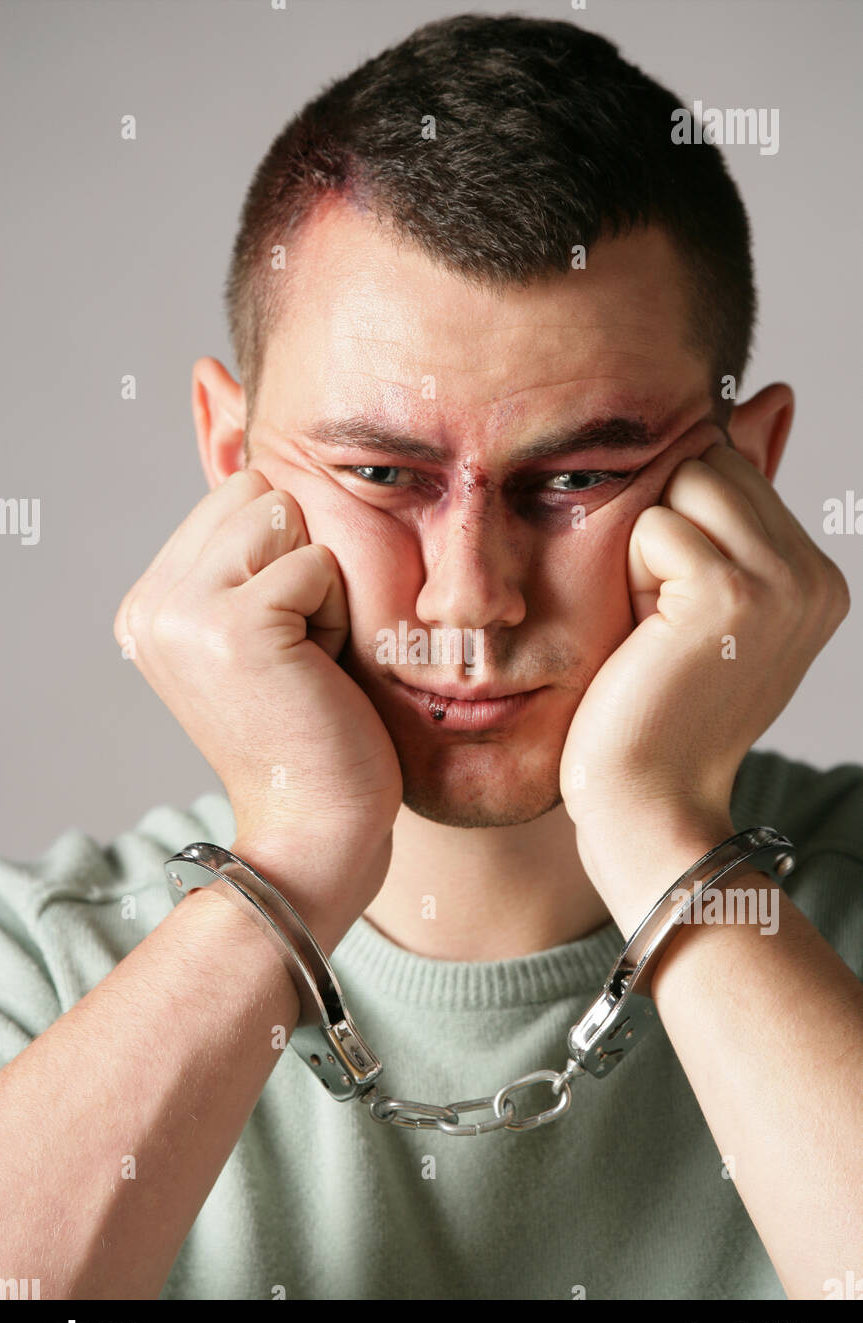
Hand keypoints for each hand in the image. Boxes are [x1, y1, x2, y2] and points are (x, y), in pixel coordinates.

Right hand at [113, 464, 402, 945]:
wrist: (317, 827)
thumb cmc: (313, 732)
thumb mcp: (266, 629)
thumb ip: (249, 552)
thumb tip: (253, 434)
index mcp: (152, 603)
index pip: (237, 495)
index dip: (287, 556)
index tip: (284, 642)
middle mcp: (152, 603)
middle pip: (261, 491)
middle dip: (303, 559)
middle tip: (301, 649)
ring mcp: (183, 611)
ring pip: (287, 515)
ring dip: (323, 586)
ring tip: (309, 659)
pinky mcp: (234, 625)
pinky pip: (318, 563)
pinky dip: (340, 617)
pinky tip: (320, 675)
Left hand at [560, 432, 849, 869]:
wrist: (645, 805)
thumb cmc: (652, 710)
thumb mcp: (698, 599)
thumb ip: (733, 507)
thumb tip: (774, 397)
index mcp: (813, 577)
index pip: (733, 474)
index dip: (677, 528)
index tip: (672, 611)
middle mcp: (813, 576)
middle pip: (712, 464)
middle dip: (661, 527)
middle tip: (657, 622)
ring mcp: (782, 583)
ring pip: (686, 480)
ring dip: (644, 549)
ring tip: (651, 626)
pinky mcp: (732, 593)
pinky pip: (654, 524)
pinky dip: (630, 574)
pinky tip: (643, 637)